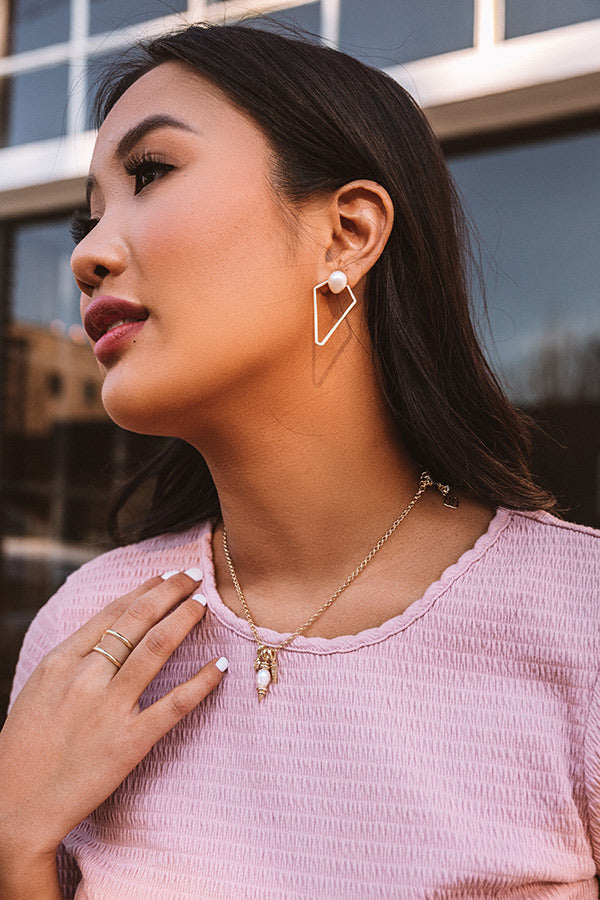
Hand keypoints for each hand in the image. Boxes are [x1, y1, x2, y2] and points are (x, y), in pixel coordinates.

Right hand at [0, 570, 226, 861]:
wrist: (13, 807)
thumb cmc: (24, 749)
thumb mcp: (40, 689)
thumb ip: (73, 660)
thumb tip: (107, 632)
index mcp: (61, 661)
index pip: (112, 612)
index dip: (145, 590)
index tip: (166, 576)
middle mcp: (86, 677)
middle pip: (137, 619)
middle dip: (170, 592)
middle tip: (194, 577)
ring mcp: (109, 708)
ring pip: (157, 648)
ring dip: (185, 619)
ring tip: (205, 604)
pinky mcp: (129, 742)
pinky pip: (174, 704)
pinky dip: (202, 681)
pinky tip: (221, 665)